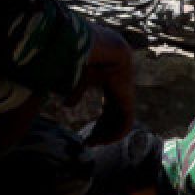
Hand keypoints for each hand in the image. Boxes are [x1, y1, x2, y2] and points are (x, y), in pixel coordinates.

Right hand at [74, 24, 134, 145]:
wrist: (104, 50)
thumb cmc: (90, 59)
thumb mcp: (80, 79)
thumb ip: (76, 93)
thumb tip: (67, 105)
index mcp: (111, 88)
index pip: (108, 112)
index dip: (99, 126)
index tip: (86, 137)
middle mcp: (120, 94)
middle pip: (113, 120)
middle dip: (102, 133)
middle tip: (89, 144)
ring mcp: (126, 97)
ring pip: (120, 123)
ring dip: (108, 135)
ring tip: (94, 143)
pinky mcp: (128, 100)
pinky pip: (126, 123)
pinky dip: (116, 133)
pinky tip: (103, 140)